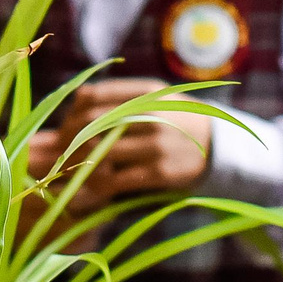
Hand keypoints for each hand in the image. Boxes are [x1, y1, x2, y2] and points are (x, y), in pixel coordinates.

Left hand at [30, 78, 214, 207]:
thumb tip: (76, 101)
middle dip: (69, 143)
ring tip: (79, 173)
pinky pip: (117, 180)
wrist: (219, 147)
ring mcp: (156, 143)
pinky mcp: (160, 171)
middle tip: (63, 156)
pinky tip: (94, 190)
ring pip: (100, 154)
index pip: (91, 96)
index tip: (65, 131)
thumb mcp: (155, 98)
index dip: (70, 115)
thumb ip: (120, 96)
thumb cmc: (176, 121)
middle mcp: (150, 113)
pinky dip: (98, 187)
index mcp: (145, 91)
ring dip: (82, 167)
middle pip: (89, 125)